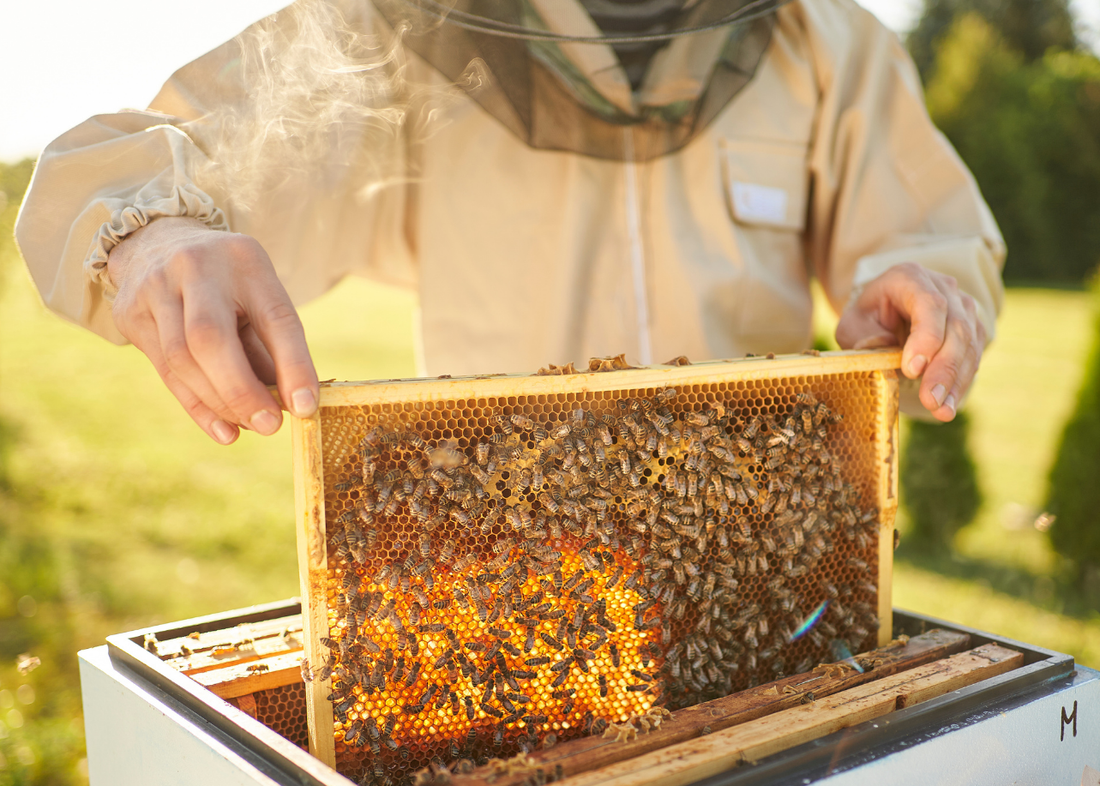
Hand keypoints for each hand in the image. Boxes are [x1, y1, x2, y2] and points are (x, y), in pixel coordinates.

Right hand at [108, 217, 318, 443]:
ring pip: (182, 359)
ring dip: (220, 402)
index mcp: (245, 259)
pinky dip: (198, 407)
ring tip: (249, 425)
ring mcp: (156, 288)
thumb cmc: (227, 282)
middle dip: (242, 391)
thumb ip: (272, 346)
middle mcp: (195, 267)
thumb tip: (292, 405)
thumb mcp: (258, 295)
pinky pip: (165, 371)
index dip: (293, 365)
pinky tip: (223, 430)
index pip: (274, 316)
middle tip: (270, 425)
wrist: (158, 242)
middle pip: (211, 338)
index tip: (306, 406)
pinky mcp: (132, 313)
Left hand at [835, 262, 985, 421]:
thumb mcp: (853, 324)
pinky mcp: (972, 328)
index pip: (929, 304)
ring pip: (969, 344)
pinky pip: (974, 356)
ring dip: (956, 381)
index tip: (912, 370)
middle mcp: (943, 287)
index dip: (926, 338)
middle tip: (930, 400)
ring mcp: (963, 307)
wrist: (887, 310)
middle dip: (944, 368)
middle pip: (955, 327)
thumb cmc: (868, 317)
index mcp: (910, 277)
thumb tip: (884, 348)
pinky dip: (960, 383)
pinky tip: (948, 405)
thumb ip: (862, 336)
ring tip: (941, 410)